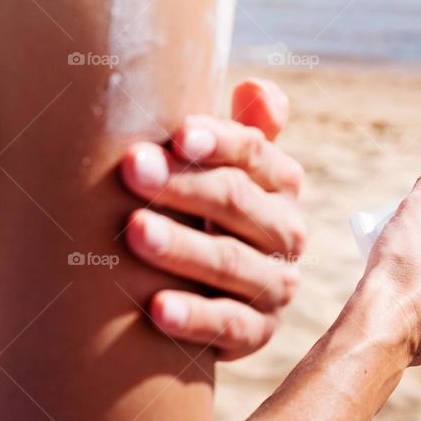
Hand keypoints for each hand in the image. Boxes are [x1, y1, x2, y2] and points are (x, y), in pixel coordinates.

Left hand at [119, 78, 306, 359]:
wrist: (218, 292)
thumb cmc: (210, 211)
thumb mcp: (230, 168)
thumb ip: (245, 128)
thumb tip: (254, 89)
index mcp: (282, 182)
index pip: (256, 153)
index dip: (219, 142)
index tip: (178, 136)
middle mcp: (287, 230)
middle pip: (239, 202)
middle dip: (184, 186)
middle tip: (133, 170)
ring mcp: (275, 283)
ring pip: (232, 263)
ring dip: (183, 247)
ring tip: (134, 232)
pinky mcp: (258, 331)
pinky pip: (230, 326)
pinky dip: (195, 317)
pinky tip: (156, 307)